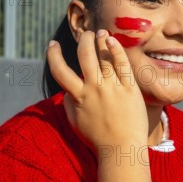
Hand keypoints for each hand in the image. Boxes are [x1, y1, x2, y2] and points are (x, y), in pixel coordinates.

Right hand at [46, 30, 146, 150]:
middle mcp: (94, 89)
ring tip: (100, 32)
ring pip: (104, 57)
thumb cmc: (98, 138)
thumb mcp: (76, 122)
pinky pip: (122, 65)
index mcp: (78, 97)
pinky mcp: (129, 89)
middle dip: (83, 40)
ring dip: (100, 40)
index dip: (53, 55)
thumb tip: (65, 91)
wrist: (122, 149)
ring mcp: (112, 88)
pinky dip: (116, 50)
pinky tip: (112, 40)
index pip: (60, 71)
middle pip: (84, 56)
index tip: (52, 45)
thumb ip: (68, 104)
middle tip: (86, 34)